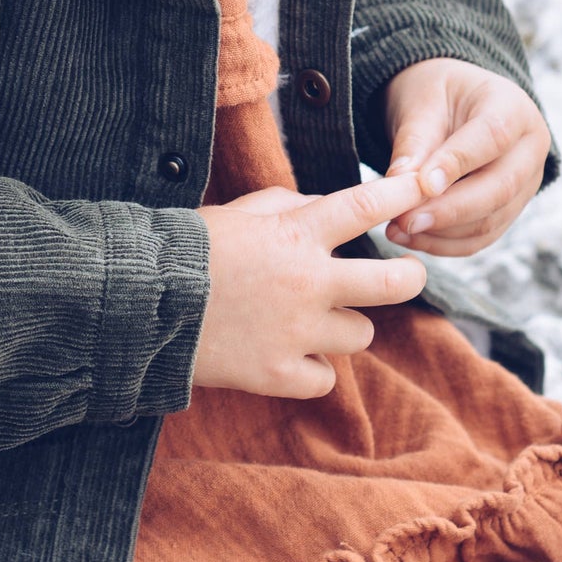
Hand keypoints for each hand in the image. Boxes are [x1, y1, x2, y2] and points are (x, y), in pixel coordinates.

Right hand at [194, 174, 430, 399]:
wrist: (139, 306)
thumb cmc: (184, 251)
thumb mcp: (235, 212)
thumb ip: (285, 204)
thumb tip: (322, 204)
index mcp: (295, 234)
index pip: (363, 205)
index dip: (400, 191)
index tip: (422, 184)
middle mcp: (307, 283)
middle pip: (393, 284)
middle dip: (410, 277)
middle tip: (407, 274)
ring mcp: (297, 332)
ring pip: (361, 334)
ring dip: (344, 325)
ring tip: (313, 319)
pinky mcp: (278, 374)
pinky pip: (325, 377)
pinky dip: (313, 368)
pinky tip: (290, 353)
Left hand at [382, 58, 549, 256]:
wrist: (451, 105)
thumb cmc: (436, 96)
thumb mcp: (421, 103)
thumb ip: (415, 141)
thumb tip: (400, 184)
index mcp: (513, 107)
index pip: (493, 137)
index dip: (457, 164)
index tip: (422, 185)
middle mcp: (530, 148)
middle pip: (500, 188)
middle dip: (449, 210)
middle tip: (404, 220)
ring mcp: (526, 183)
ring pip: (491, 220)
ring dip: (442, 232)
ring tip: (397, 229)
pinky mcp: (510, 210)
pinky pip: (482, 237)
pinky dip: (446, 244)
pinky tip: (412, 238)